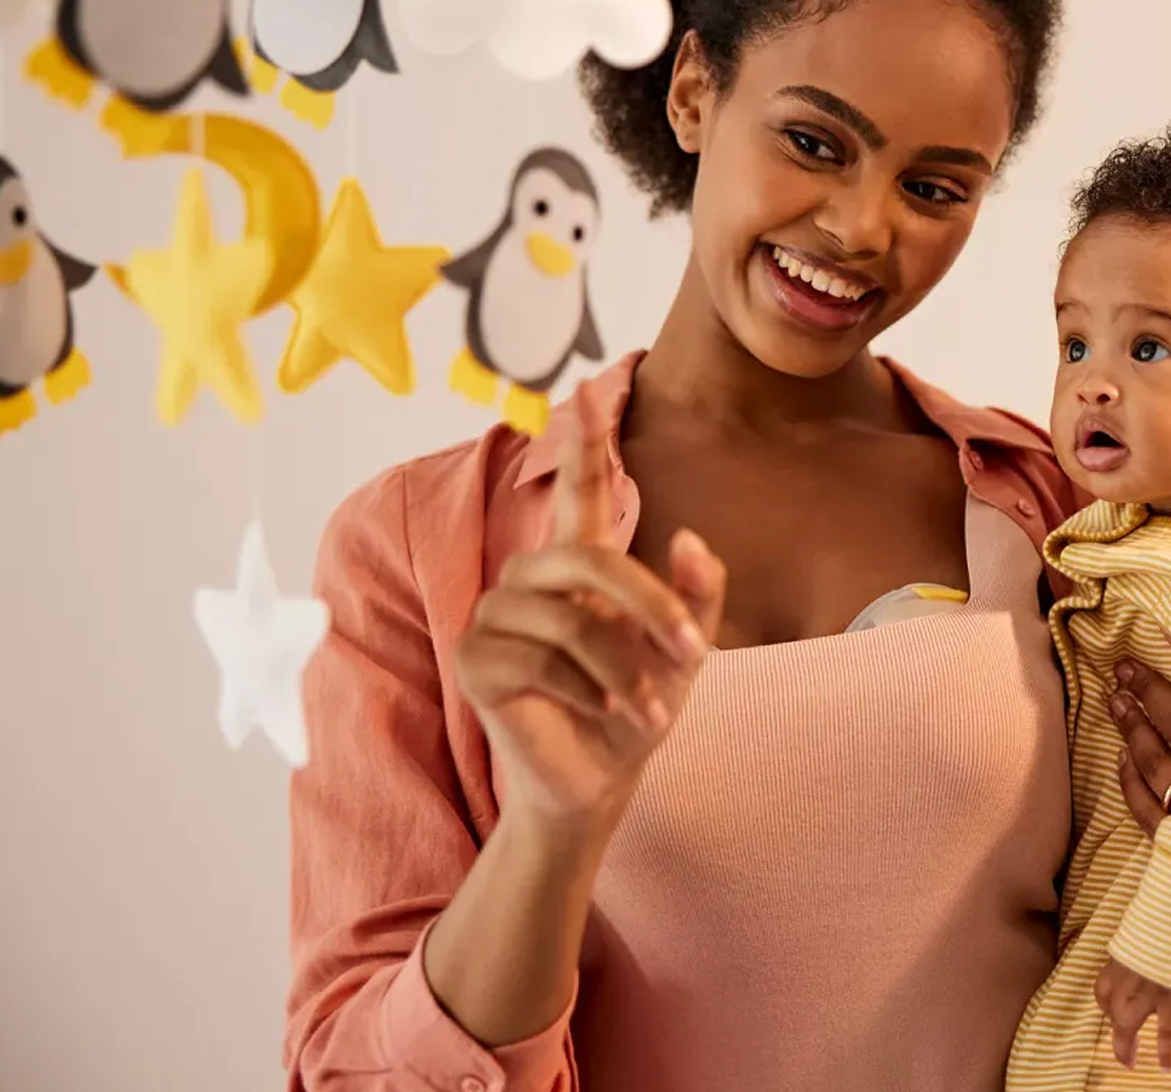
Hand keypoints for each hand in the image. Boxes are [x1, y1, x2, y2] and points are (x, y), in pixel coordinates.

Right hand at [455, 386, 723, 832]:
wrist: (599, 782)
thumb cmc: (637, 708)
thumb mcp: (683, 652)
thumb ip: (696, 595)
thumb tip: (688, 537)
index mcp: (580, 565)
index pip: (581, 492)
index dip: (583, 444)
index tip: (586, 388)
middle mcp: (531, 578)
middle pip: (592, 560)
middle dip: (650, 605)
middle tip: (693, 654)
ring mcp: (495, 615)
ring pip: (572, 621)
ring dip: (625, 671)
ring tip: (646, 708)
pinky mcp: (474, 659)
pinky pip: (541, 661)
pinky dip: (587, 693)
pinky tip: (597, 714)